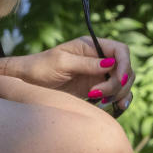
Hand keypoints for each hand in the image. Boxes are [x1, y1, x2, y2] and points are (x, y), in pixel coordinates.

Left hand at [0, 36, 134, 111]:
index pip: (120, 50)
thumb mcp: (61, 63)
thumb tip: (111, 64)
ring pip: (123, 83)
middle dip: (119, 84)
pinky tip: (115, 107)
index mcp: (91, 46)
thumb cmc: (39, 67)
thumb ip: (86, 64)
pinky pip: (115, 94)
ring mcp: (98, 75)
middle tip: (98, 94)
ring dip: (119, 94)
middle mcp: (98, 59)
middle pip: (125, 69)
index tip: (117, 79)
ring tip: (100, 102)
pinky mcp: (95, 90)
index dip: (124, 64)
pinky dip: (119, 101)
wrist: (27, 83)